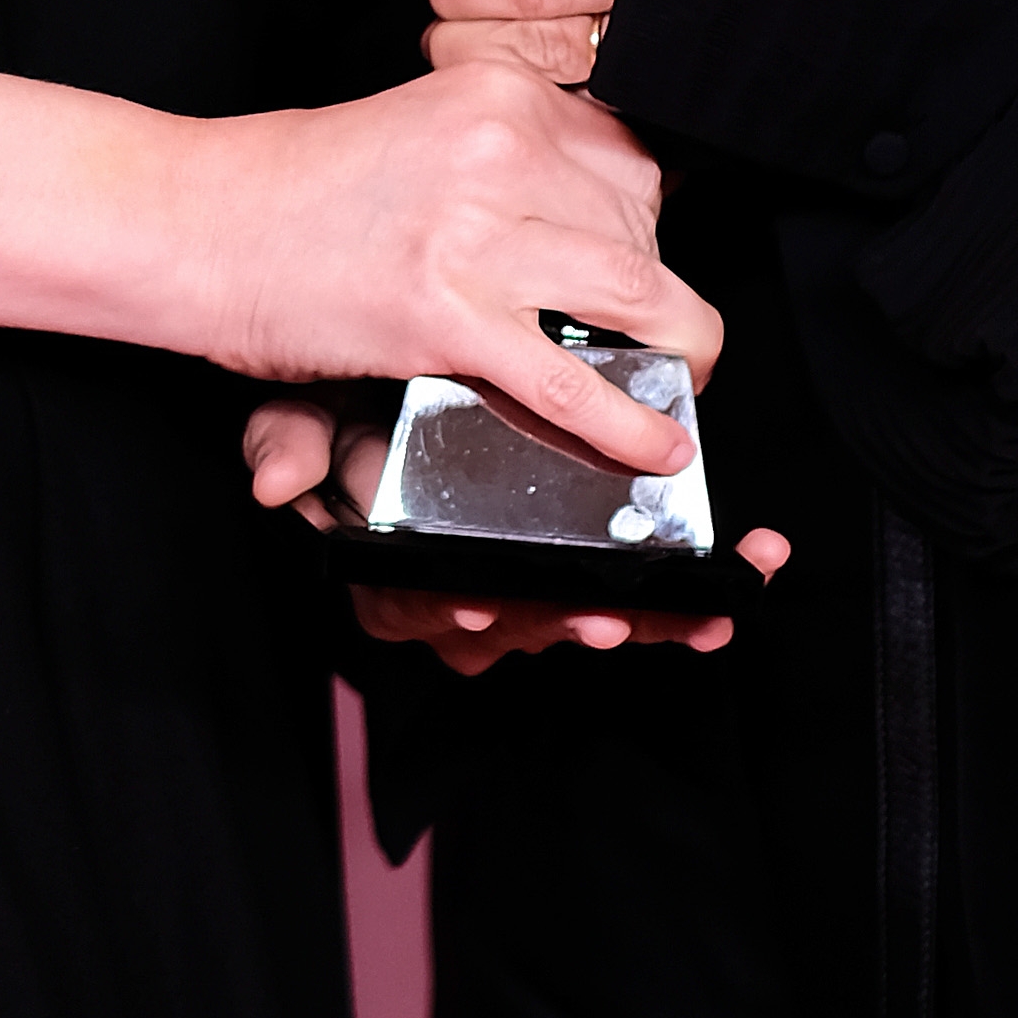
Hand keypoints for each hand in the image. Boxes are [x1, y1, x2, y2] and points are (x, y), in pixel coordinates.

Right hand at [184, 64, 706, 480]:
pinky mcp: (448, 313)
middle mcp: (503, 145)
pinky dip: (626, 425)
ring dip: (678, 349)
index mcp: (501, 89)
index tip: (643, 262)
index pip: (631, 158)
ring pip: (638, 295)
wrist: (197, 220)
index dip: (648, 223)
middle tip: (646, 333)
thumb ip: (509, 157)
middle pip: (645, 226)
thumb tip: (589, 215)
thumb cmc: (297, 184)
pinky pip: (568, 381)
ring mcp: (479, 229)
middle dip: (655, 291)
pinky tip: (658, 445)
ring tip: (681, 381)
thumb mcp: (424, 129)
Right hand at [241, 400, 789, 668]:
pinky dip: (692, 598)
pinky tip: (745, 581)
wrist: (410, 390)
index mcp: (400, 573)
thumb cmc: (354, 406)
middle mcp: (464, 602)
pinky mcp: (584, 581)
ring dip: (656, 620)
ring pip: (592, 622)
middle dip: (574, 626)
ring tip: (705, 613)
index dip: (455, 616)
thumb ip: (292, 441)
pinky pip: (639, 601)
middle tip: (609, 621)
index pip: (425, 609)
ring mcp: (528, 598)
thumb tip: (273, 480)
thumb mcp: (308, 411)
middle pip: (526, 628)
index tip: (485, 614)